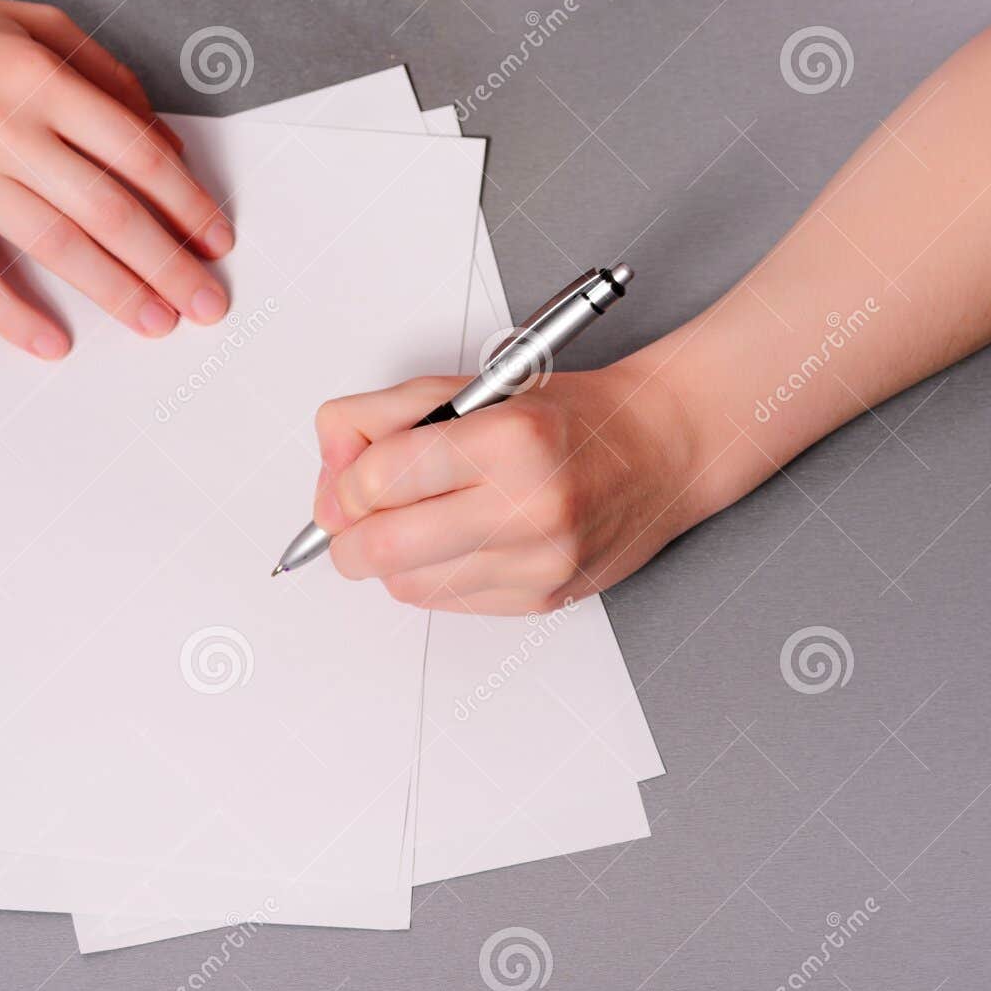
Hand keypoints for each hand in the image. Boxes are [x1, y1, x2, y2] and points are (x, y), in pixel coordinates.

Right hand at [0, 0, 232, 356]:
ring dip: (116, 292)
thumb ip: (107, 79)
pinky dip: (14, 316)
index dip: (187, 205)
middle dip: (169, 264)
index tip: (216, 242)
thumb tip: (168, 148)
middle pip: (109, 210)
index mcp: (40, 77)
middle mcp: (3, 125)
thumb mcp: (32, 26)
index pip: (138, 155)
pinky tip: (53, 344)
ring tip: (158, 323)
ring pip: (54, 246)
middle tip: (207, 304)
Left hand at [310, 360, 705, 613]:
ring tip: (410, 520)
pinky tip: (451, 541)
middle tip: (350, 519)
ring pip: (406, 584)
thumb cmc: (568, 415)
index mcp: (508, 439)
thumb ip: (382, 418)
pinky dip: (429, 575)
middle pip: (382, 548)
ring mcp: (538, 562)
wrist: (661, 449)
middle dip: (345, 536)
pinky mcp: (541, 599)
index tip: (349, 480)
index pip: (379, 480)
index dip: (345, 484)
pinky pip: (446, 602)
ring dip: (387, 558)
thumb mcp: (469, 388)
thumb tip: (329, 474)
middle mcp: (528, 507)